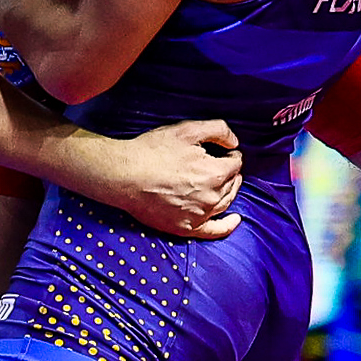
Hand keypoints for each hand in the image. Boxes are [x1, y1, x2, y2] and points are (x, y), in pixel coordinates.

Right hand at [76, 119, 244, 238]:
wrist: (124, 175)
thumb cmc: (152, 151)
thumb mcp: (187, 130)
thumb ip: (219, 130)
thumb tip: (234, 143)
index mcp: (215, 173)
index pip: (236, 163)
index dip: (230, 154)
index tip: (220, 151)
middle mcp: (212, 197)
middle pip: (232, 183)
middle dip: (229, 172)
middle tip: (216, 164)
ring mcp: (199, 215)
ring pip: (225, 202)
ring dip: (228, 190)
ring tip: (223, 183)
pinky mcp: (185, 227)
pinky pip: (214, 231)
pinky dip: (227, 226)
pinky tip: (234, 220)